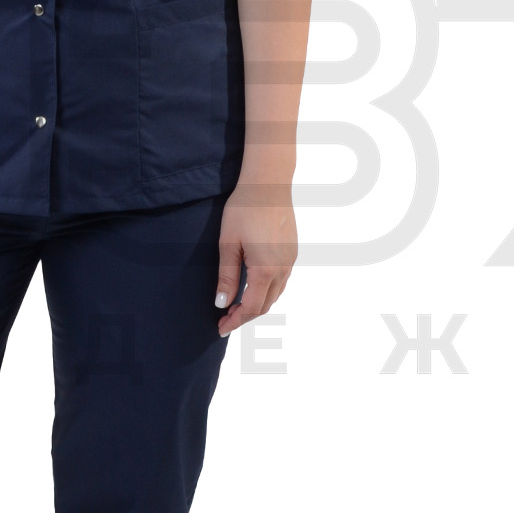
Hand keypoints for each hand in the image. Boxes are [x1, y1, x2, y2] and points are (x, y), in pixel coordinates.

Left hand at [214, 179, 295, 337]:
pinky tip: (253, 287)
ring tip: (236, 306)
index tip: (221, 328)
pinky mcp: (292, 252)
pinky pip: (281, 281)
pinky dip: (267, 291)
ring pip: (275, 294)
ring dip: (257, 304)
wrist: (268, 184)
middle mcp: (282, 269)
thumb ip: (227, 276)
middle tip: (225, 320)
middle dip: (245, 316)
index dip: (235, 321)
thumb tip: (222, 303)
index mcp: (265, 270)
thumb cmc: (244, 210)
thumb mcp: (228, 244)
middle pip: (265, 305)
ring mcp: (290, 261)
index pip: (251, 307)